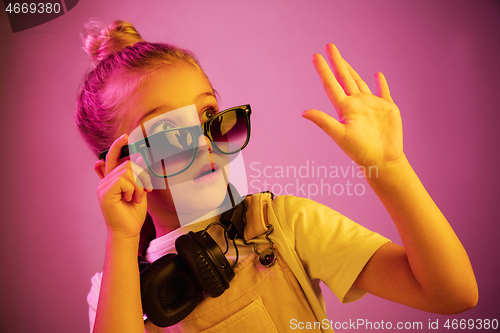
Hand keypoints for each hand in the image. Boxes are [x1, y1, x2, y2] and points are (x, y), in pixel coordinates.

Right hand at [96, 134, 152, 239]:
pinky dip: (132, 190)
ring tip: (135, 197)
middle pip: (128, 163)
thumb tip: (137, 157)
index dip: (118, 145)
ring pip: (128, 171)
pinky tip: (129, 200)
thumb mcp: (138, 190)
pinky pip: (124, 180)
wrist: (128, 230)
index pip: (112, 157)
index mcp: (112, 179)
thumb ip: (137, 175)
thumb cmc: (133, 212)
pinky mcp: (105, 192)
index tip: (126, 136)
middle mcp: (105, 180)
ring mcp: (103, 186)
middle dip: (142, 176)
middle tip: (144, 190)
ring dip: (138, 185)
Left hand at [302, 43, 403, 168]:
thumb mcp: (339, 134)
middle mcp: (356, 104)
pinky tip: (377, 75)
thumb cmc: (359, 151)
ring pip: (360, 82)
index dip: (323, 70)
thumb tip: (303, 112)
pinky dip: (381, 83)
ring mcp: (372, 105)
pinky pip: (383, 92)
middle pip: (344, 78)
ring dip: (352, 70)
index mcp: (345, 108)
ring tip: (343, 60)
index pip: (331, 84)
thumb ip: (323, 121)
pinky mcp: (387, 108)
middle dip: (337, 62)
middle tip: (329, 46)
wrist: (382, 160)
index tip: (315, 56)